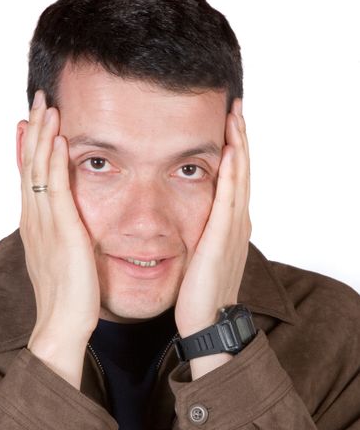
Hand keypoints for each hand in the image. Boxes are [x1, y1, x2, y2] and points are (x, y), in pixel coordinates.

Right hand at [18, 90, 99, 385]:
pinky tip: (59, 138)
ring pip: (39, 170)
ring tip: (46, 106)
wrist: (62, 324)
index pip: (29, 179)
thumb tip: (71, 228)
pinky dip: (54, 161)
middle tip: (36, 100)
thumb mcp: (63, 260)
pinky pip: (55, 188)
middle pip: (29, 166)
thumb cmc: (68, 297)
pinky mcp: (61, 230)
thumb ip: (63, 239)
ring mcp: (44, 224)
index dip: (29, 148)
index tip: (31, 122)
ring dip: (43, 135)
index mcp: (35, 226)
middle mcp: (34, 220)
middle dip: (33, 131)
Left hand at [174, 99, 250, 341]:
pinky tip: (228, 152)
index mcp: (230, 227)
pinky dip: (230, 174)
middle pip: (241, 171)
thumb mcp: (200, 258)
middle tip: (236, 106)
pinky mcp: (222, 239)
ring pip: (238, 179)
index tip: (228, 123)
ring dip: (238, 146)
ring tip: (235, 117)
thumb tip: (189, 224)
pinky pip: (227, 199)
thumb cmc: (199, 295)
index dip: (234, 149)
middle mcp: (237, 224)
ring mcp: (233, 231)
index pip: (233, 179)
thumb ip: (200, 236)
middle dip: (239, 137)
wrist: (207, 323)